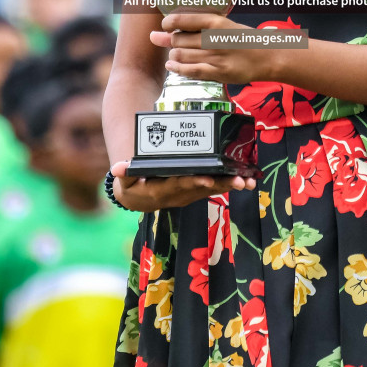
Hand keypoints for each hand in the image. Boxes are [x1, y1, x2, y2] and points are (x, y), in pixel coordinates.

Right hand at [108, 159, 254, 213]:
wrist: (138, 199)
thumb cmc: (132, 184)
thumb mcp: (124, 181)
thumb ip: (123, 174)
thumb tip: (116, 167)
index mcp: (163, 190)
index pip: (180, 185)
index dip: (194, 183)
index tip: (207, 179)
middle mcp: (180, 194)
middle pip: (204, 188)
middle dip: (222, 184)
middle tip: (240, 181)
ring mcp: (190, 194)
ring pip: (214, 189)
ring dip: (231, 185)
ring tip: (250, 181)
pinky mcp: (197, 190)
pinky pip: (216, 187)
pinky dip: (231, 183)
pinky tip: (249, 180)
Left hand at [153, 13, 283, 85]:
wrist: (266, 57)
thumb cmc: (242, 39)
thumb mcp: (222, 24)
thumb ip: (195, 26)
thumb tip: (162, 30)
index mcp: (215, 21)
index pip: (180, 19)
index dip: (168, 23)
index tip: (166, 26)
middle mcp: (213, 38)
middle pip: (177, 39)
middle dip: (172, 41)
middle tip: (177, 42)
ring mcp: (215, 57)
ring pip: (180, 55)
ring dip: (174, 55)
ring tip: (178, 53)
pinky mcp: (217, 73)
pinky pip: (190, 71)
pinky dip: (177, 68)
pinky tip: (172, 65)